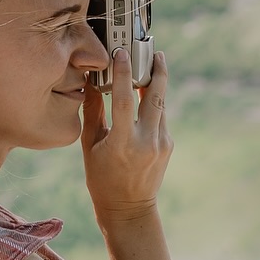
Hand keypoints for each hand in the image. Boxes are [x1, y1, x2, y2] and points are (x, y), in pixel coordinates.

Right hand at [80, 49, 171, 227]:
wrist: (128, 208)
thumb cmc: (102, 178)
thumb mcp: (91, 146)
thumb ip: (93, 113)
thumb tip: (91, 82)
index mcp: (123, 142)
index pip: (123, 99)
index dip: (123, 72)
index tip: (122, 52)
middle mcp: (146, 141)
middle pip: (156, 96)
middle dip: (157, 70)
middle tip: (155, 50)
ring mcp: (161, 143)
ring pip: (161, 104)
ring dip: (157, 83)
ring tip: (154, 63)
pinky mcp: (168, 144)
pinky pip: (161, 116)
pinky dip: (154, 103)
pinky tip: (146, 92)